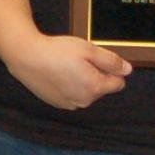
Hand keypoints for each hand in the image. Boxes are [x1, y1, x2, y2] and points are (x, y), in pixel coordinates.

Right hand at [3, 33, 130, 109]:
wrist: (26, 57)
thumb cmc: (58, 51)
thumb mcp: (89, 49)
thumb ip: (111, 61)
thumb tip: (128, 70)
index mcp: (95, 88)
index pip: (118, 83)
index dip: (110, 69)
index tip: (96, 59)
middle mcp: (84, 101)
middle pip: (101, 88)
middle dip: (96, 75)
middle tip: (79, 59)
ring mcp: (69, 104)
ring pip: (86, 92)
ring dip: (82, 81)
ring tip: (65, 66)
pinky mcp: (56, 103)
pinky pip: (71, 95)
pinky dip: (68, 86)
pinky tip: (57, 73)